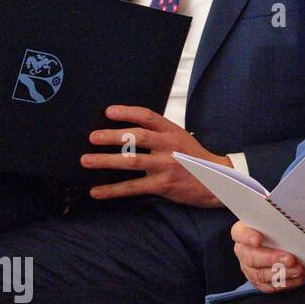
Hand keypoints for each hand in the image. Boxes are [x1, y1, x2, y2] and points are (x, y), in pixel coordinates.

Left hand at [82, 105, 231, 206]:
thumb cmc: (194, 159)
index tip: (108, 111)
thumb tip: (126, 131)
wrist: (218, 181)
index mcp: (172, 131)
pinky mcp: (164, 185)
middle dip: (112, 136)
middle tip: (92, 137)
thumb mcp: (180, 139)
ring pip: (132, 161)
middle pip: (137, 136)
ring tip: (86, 160)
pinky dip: (112, 190)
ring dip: (106, 161)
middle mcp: (169, 146)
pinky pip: (134, 187)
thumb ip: (158, 134)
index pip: (147, 116)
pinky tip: (96, 192)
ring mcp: (167, 165)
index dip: (127, 112)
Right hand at [232, 221, 304, 292]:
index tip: (258, 240)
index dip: (248, 237)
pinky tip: (297, 278)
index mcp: (242, 232)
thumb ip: (280, 221)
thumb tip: (295, 223)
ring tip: (298, 269)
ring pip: (260, 274)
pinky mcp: (258, 281)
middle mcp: (243, 251)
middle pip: (251, 257)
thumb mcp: (276, 220)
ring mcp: (249, 268)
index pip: (240, 233)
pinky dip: (285, 283)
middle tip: (290, 259)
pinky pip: (269, 286)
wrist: (278, 240)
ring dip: (282, 273)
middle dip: (272, 259)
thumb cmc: (276, 227)